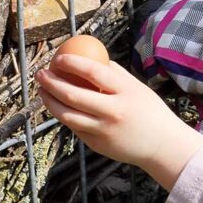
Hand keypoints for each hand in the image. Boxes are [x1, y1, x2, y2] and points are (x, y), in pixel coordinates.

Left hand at [34, 55, 202, 189]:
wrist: (162, 146)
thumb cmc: (149, 111)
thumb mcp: (137, 87)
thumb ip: (114, 73)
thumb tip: (89, 57)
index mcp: (125, 92)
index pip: (93, 72)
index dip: (72, 63)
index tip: (58, 58)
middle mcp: (113, 112)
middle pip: (73, 95)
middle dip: (51, 82)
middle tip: (41, 74)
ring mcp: (103, 131)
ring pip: (66, 115)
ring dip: (49, 101)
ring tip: (42, 90)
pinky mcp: (97, 145)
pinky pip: (75, 127)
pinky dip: (63, 115)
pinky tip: (58, 106)